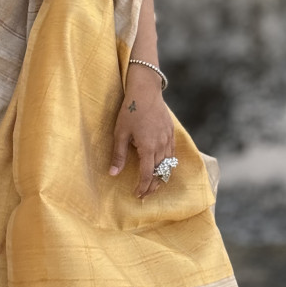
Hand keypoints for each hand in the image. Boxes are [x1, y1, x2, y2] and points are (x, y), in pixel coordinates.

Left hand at [109, 66, 174, 197]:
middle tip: (145, 194)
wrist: (146, 91)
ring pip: (169, 165)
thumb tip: (113, 174)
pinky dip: (168, 164)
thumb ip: (118, 155)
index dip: (143, 187)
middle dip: (153, 186)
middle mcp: (161, 145)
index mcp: (148, 147)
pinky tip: (162, 167)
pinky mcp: (171, 132)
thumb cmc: (130, 110)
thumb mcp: (120, 132)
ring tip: (153, 185)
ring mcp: (168, 139)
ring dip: (162, 177)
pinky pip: (173, 154)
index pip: (148, 174)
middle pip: (161, 173)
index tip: (137, 195)